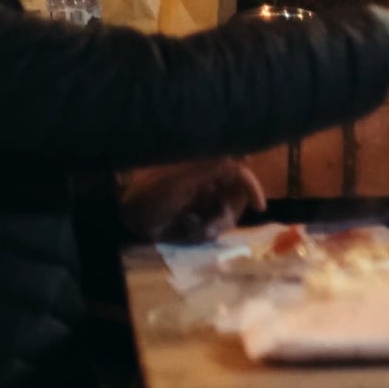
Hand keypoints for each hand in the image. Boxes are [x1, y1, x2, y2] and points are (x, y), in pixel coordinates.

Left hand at [119, 158, 265, 243]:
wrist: (129, 216)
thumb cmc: (153, 194)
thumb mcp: (184, 180)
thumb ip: (215, 167)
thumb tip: (245, 155)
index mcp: (208, 169)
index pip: (240, 174)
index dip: (253, 188)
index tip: (259, 207)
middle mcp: (210, 184)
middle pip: (237, 199)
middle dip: (228, 213)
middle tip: (211, 223)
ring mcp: (204, 203)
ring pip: (226, 217)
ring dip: (213, 225)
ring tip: (192, 227)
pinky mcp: (197, 219)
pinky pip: (212, 229)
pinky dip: (202, 232)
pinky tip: (185, 228)